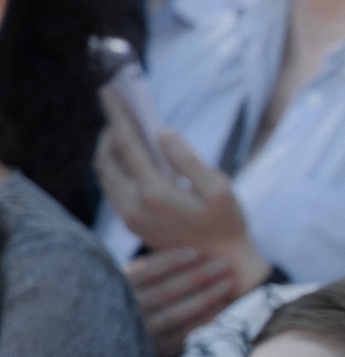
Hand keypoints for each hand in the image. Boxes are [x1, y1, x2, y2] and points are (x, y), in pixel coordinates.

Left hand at [94, 86, 268, 285]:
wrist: (222, 265)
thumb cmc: (227, 224)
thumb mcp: (220, 188)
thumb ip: (188, 159)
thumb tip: (161, 133)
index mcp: (155, 192)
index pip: (127, 144)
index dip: (117, 115)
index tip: (108, 91)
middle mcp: (134, 205)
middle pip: (107, 158)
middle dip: (110, 131)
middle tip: (120, 112)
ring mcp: (129, 217)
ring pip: (105, 175)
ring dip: (109, 150)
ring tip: (124, 133)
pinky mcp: (132, 224)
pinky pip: (112, 189)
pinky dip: (115, 168)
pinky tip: (130, 159)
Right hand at [125, 247, 240, 356]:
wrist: (124, 337)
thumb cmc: (139, 296)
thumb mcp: (135, 278)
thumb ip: (151, 265)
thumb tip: (186, 240)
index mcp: (118, 287)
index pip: (146, 272)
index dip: (172, 260)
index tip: (198, 251)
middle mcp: (127, 311)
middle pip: (166, 292)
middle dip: (198, 276)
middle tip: (224, 264)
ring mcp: (142, 333)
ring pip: (176, 314)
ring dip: (206, 297)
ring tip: (228, 282)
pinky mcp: (158, 351)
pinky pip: (185, 335)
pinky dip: (205, 319)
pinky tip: (223, 306)